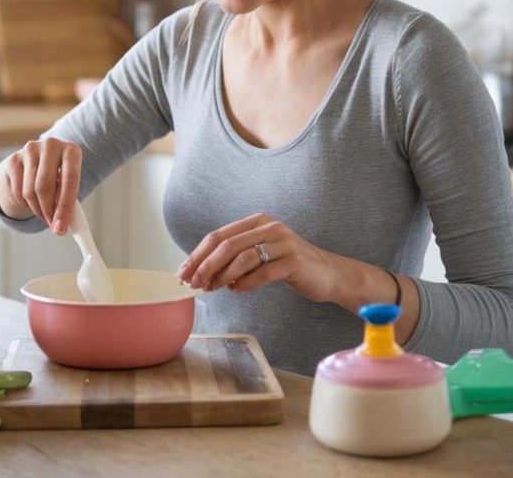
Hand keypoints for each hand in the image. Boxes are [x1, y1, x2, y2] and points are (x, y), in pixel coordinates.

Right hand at [0, 137, 81, 234]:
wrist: (38, 160)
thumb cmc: (60, 177)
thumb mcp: (69, 184)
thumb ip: (69, 202)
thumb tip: (63, 226)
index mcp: (71, 150)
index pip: (69, 180)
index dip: (65, 207)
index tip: (61, 228)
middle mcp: (50, 145)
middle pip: (44, 185)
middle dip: (48, 212)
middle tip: (52, 227)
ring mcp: (30, 150)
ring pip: (30, 192)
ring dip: (38, 211)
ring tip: (45, 214)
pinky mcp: (13, 159)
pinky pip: (18, 192)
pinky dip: (26, 205)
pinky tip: (32, 202)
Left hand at [176, 213, 340, 299]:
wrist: (328, 274)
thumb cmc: (289, 265)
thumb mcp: (261, 253)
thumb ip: (235, 257)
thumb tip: (200, 272)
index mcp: (257, 222)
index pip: (218, 235)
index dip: (197, 254)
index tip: (183, 272)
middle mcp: (270, 228)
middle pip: (227, 245)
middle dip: (204, 266)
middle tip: (193, 283)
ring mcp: (283, 243)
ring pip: (242, 258)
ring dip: (222, 276)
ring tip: (213, 288)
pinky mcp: (294, 262)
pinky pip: (262, 273)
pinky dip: (244, 283)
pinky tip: (236, 290)